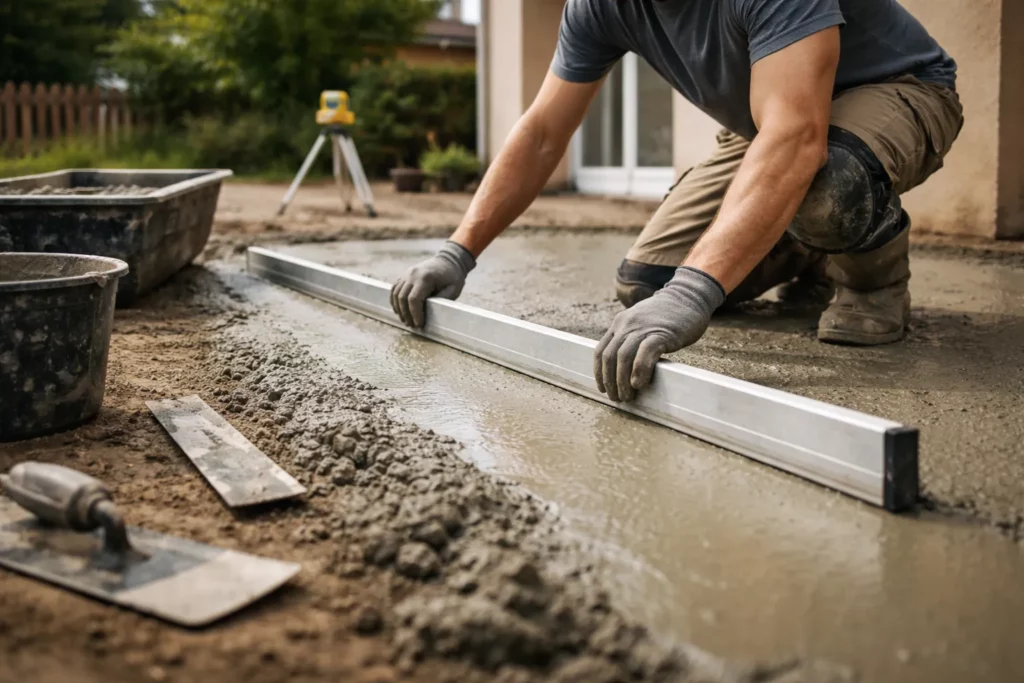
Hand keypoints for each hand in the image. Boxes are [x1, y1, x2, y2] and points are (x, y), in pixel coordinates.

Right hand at [391, 241, 475, 327]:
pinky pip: (395, 289)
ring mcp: (407, 274)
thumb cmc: (453, 276)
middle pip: (402, 297)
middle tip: (412, 325)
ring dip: (399, 309)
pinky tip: (399, 310)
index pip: (414, 299)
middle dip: (406, 314)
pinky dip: (395, 300)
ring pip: (396, 294)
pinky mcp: (404, 275)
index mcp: (426, 278)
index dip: (415, 314)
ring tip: (406, 320)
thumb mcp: (453, 289)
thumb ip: (441, 300)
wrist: (448, 260)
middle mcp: (413, 274)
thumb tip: (429, 314)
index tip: (419, 324)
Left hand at [594, 266, 725, 401]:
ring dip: (622, 381)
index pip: (601, 351)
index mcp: (620, 323)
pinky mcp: (662, 333)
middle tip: (617, 398)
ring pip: (623, 356)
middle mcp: (627, 325)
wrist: (689, 298)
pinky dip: (639, 370)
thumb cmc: (668, 317)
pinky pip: (645, 353)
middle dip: (610, 381)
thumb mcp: (642, 324)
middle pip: (609, 356)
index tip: (603, 388)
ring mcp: (644, 328)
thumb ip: (632, 341)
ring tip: (628, 396)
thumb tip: (626, 370)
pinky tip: (639, 384)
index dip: (599, 373)